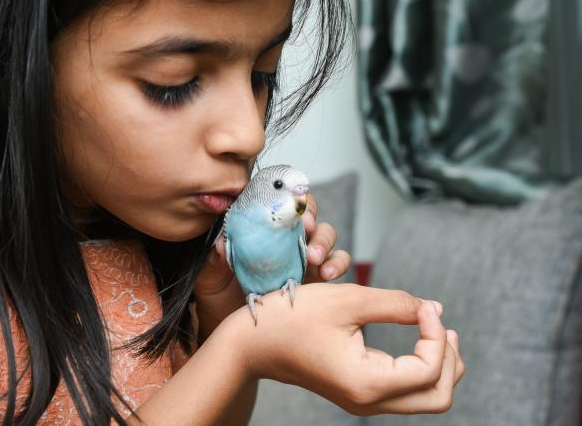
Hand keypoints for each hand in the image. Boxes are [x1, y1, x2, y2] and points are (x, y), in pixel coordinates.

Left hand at [193, 192, 351, 315]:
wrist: (232, 332)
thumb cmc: (218, 295)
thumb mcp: (209, 275)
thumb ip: (215, 258)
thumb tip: (221, 244)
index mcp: (261, 227)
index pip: (278, 199)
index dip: (287, 195)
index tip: (287, 204)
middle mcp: (285, 237)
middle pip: (308, 213)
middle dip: (311, 217)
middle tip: (306, 228)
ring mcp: (303, 256)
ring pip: (326, 235)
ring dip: (325, 241)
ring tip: (315, 258)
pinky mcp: (317, 278)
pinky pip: (336, 263)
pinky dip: (337, 264)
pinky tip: (326, 275)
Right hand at [224, 283, 465, 414]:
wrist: (252, 341)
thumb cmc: (292, 317)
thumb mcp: (348, 300)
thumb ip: (396, 303)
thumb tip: (432, 309)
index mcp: (367, 382)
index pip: (429, 369)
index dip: (435, 333)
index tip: (423, 305)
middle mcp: (368, 401)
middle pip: (438, 397)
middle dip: (449, 359)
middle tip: (442, 324)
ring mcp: (362, 401)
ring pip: (425, 398)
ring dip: (439, 365)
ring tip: (436, 329)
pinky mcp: (357, 393)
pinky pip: (405, 392)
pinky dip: (420, 368)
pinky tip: (417, 340)